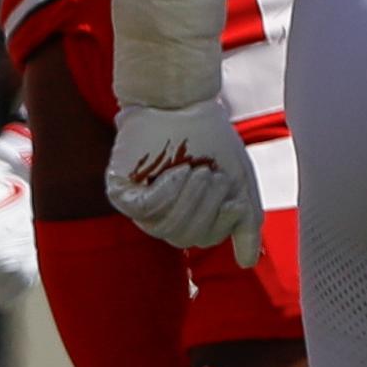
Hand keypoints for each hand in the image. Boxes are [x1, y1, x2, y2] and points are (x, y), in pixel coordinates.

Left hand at [108, 101, 262, 266]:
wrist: (181, 103)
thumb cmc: (210, 139)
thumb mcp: (239, 183)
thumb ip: (247, 223)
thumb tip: (246, 263)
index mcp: (188, 216)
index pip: (206, 239)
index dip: (222, 219)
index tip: (229, 188)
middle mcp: (161, 215)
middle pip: (186, 238)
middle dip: (205, 206)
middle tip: (211, 174)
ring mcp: (138, 205)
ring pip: (166, 229)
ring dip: (188, 198)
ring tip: (195, 170)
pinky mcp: (120, 192)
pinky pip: (145, 211)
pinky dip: (167, 192)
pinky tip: (173, 171)